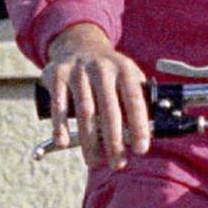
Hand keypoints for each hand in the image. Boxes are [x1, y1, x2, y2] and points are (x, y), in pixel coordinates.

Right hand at [42, 24, 153, 167]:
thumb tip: (150, 133)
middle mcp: (102, 68)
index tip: (140, 149)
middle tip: (117, 163)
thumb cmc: (109, 73)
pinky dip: (60, 125)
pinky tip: (63, 142)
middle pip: (109, 109)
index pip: (134, 100)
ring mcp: (78, 71)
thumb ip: (139, 100)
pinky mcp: (57, 75)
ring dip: (89, 140)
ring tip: (93, 161)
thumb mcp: (128, 76)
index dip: (139, 126)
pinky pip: (58, 105)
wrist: (79, 44)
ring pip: (84, 111)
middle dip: (113, 140)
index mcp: (124, 69)